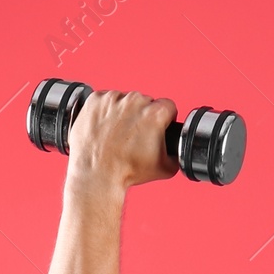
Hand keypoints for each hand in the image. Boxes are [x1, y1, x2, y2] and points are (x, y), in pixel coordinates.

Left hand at [66, 90, 180, 190]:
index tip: (158, 127)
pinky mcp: (95, 100)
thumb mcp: (166, 168)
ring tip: (118, 132)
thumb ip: (178, 154)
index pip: (168, 106)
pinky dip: (106, 110)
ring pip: (125, 100)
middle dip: (143, 115)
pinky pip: (105, 100)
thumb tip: (179, 150)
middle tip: (135, 135)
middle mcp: (134, 102)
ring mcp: (112, 99)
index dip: (166, 118)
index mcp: (154, 114)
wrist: (97, 173)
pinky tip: (106, 127)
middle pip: (146, 102)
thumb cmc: (127, 170)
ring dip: (124, 111)